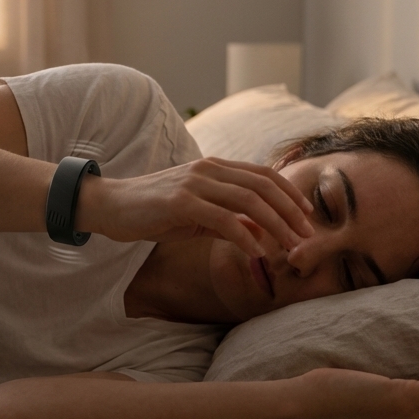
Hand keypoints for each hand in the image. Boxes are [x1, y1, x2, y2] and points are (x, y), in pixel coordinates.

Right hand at [78, 157, 313, 256]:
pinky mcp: (180, 203)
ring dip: (275, 225)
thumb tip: (262, 231)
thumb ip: (229, 218)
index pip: (263, 175)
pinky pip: (223, 219)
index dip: (290, 194)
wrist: (111, 206)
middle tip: (306, 236)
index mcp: (215, 167)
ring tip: (289, 247)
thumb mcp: (197, 214)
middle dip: (290, 212)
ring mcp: (195, 184)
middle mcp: (208, 170)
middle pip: (263, 186)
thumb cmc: (154, 211)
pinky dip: (245, 235)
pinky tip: (256, 251)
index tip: (307, 216)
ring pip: (248, 201)